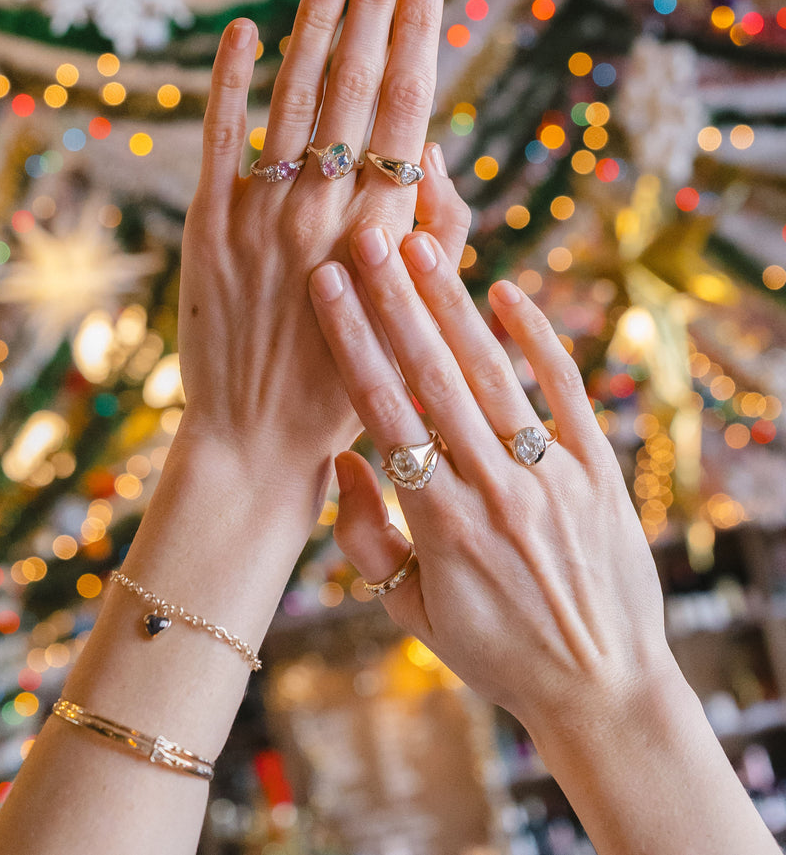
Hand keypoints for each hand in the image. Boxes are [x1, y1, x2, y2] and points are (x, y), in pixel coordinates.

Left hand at [175, 0, 468, 483]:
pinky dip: (232, 79)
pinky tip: (247, 30)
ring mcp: (261, 213)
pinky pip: (222, 136)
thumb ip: (438, 235)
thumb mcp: (417, 318)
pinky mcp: (209, 226)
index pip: (407, 109)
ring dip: (315, 24)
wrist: (256, 438)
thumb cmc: (352, 383)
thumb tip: (435, 152)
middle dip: (374, 3)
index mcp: (382, 230)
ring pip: (294, 98)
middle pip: (354, 85)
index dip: (419, 35)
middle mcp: (323, 209)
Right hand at [308, 223, 674, 741]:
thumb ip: (366, 538)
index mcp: (442, 525)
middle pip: (434, 379)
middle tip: (366, 239)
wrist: (600, 686)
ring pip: (495, 377)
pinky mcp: (600, 471)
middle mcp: (496, 490)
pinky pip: (567, 394)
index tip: (324, 290)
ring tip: (422, 247)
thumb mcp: (411, 611)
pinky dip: (539, 340)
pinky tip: (510, 293)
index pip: (385, 416)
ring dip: (453, 308)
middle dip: (394, 303)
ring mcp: (553, 476)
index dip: (351, 346)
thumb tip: (344, 461)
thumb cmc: (496, 650)